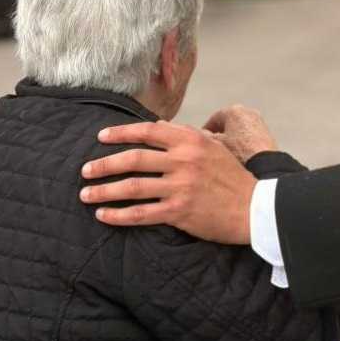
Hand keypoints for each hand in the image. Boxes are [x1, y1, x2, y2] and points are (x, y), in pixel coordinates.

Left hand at [79, 121, 254, 242]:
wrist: (253, 208)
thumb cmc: (232, 176)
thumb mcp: (212, 146)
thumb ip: (184, 136)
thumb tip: (157, 125)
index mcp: (190, 141)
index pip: (147, 131)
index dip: (121, 133)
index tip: (101, 137)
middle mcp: (183, 161)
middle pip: (133, 159)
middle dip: (104, 164)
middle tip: (85, 170)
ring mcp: (180, 187)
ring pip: (132, 187)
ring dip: (104, 190)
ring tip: (86, 194)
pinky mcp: (179, 212)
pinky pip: (141, 214)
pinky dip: (118, 215)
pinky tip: (103, 215)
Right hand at [204, 103, 278, 162]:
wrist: (266, 164)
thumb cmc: (239, 152)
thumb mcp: (216, 144)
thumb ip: (205, 137)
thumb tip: (201, 134)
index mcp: (233, 110)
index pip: (213, 119)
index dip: (205, 132)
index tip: (200, 142)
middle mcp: (247, 111)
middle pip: (227, 123)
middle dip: (219, 134)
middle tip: (212, 148)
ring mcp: (258, 121)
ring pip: (238, 129)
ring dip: (231, 138)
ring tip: (225, 153)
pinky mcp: (266, 132)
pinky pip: (248, 135)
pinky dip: (242, 142)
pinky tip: (239, 154)